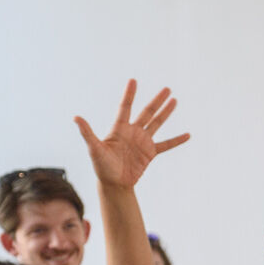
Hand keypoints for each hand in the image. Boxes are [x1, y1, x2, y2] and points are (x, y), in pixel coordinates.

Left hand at [74, 80, 188, 189]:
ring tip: (174, 101)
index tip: (134, 81)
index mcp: (119, 128)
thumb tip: (75, 117)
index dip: (129, 94)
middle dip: (157, 100)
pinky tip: (187, 135)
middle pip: (147, 112)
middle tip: (167, 89)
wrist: (114, 183)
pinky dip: (177, 140)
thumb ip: (87, 132)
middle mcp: (132, 132)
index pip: (125, 107)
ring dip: (166, 113)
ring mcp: (143, 141)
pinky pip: (166, 145)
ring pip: (157, 124)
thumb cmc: (101, 166)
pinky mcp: (150, 153)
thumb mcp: (94, 148)